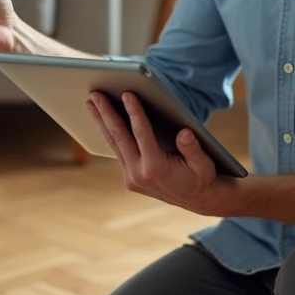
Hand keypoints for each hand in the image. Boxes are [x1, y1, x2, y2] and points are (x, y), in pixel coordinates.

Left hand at [85, 91, 230, 215]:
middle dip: (106, 113)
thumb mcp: (204, 163)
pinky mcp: (129, 178)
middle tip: (95, 94)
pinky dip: (109, 134)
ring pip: (114, 144)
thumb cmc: (203, 177)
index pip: (142, 134)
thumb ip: (193, 149)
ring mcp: (131, 178)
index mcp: (156, 168)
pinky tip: (102, 120)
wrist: (199, 200)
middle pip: (119, 137)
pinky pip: (117, 151)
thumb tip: (184, 133)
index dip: (135, 112)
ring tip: (91, 103)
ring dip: (101, 122)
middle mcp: (139, 174)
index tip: (127, 94)